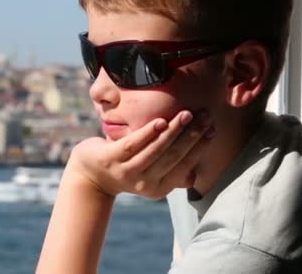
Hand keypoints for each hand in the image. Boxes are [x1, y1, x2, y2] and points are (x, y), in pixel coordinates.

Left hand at [67, 110, 213, 199]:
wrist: (89, 174)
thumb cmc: (126, 167)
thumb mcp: (150, 173)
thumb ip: (171, 169)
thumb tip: (201, 157)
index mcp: (159, 188)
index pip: (185, 165)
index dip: (199, 147)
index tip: (212, 128)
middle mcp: (144, 183)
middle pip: (173, 156)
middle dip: (191, 135)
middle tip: (205, 115)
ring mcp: (126, 172)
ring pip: (155, 150)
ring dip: (173, 131)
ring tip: (187, 114)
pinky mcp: (110, 159)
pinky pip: (133, 144)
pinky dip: (148, 133)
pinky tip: (160, 121)